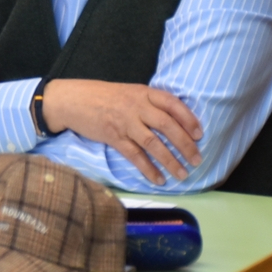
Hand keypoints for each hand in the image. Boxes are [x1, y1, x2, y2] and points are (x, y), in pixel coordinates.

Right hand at [40, 79, 202, 185]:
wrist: (72, 99)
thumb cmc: (101, 96)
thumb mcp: (128, 92)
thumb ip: (148, 103)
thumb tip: (172, 120)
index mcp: (143, 92)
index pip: (172, 104)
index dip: (189, 119)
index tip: (199, 134)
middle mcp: (136, 106)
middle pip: (167, 126)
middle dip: (185, 144)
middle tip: (197, 159)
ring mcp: (125, 122)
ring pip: (153, 143)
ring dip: (170, 160)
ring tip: (182, 174)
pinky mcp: (113, 137)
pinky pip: (135, 155)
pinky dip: (148, 169)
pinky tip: (158, 179)